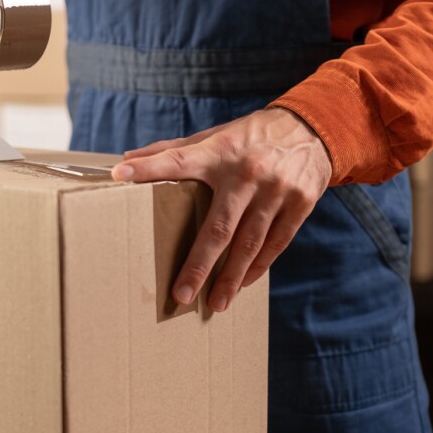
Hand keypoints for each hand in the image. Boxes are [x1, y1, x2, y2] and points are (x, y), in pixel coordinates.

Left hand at [113, 108, 331, 311]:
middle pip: (219, 227)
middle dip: (198, 264)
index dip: (149, 168)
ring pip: (250, 243)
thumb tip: (127, 160)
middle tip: (180, 294)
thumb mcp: (216, 136)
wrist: (312, 129)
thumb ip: (174, 150)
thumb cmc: (251, 136)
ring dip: (231, 277)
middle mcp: (248, 173)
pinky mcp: (300, 203)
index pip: (179, 160)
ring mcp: (276, 191)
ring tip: (215, 303)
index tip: (120, 176)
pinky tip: (242, 284)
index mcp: (220, 152)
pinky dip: (258, 267)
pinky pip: (275, 243)